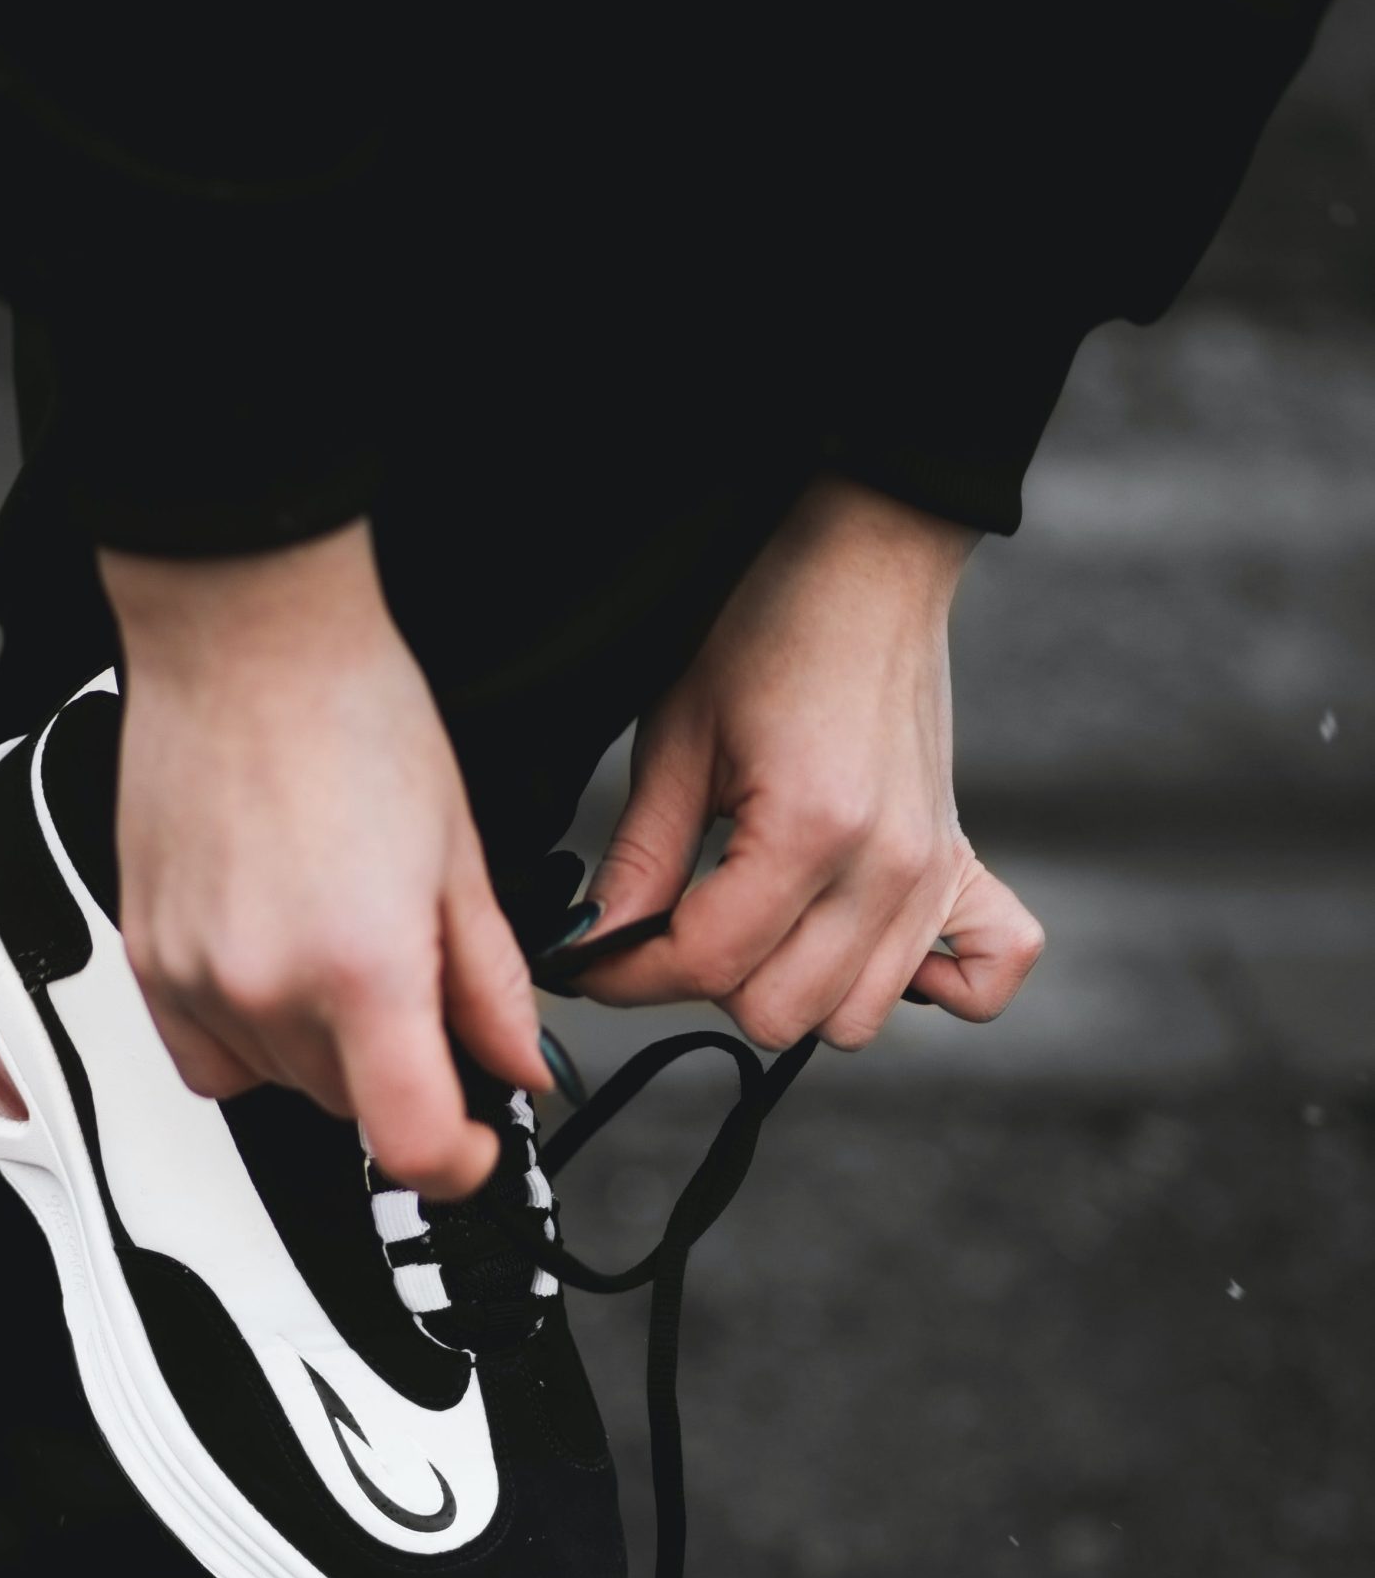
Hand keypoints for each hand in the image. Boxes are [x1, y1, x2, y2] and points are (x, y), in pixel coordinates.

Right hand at [101, 524, 547, 1197]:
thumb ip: (491, 984)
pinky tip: (281, 968)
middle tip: (424, 992)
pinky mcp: (147, 956)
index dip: (462, 1164)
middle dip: (402, 1074)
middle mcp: (266, 987)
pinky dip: (253, 1037)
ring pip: (279, 1085)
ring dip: (327, 1054)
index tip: (478, 1143)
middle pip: (350, 1110)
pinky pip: (206, 1056)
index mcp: (361, 967)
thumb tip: (518, 1062)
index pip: (412, 1143)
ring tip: (347, 947)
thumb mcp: (460, 856)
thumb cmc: (349, 713)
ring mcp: (194, 977)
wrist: (243, 635)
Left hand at [575, 479, 1043, 1048]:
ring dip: (793, 990)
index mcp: (809, 828)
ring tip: (761, 923)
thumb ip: (640, 858)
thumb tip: (595, 946)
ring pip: (853, 1018)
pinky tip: (865, 945)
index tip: (592, 961)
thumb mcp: (678, 738)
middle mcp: (886, 867)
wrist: (866, 558)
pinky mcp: (961, 865)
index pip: (709, 965)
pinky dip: (934, 988)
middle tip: (679, 919)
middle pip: (779, 1012)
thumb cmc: (766, 627)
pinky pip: (985, 978)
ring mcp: (932, 873)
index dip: (629, 974)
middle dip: (708, 981)